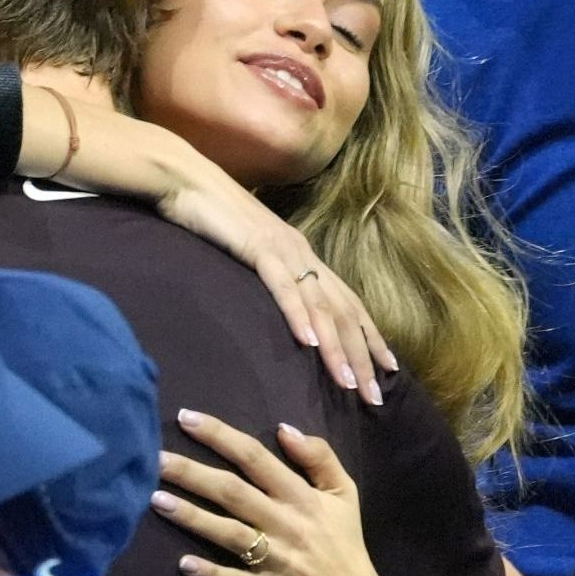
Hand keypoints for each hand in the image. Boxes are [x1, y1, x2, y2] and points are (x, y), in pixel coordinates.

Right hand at [151, 163, 394, 402]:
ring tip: (348, 383)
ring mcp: (283, 250)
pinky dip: (298, 316)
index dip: (371, 336)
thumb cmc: (212, 217)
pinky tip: (309, 342)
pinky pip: (283, 287)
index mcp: (304, 255)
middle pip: (343, 312)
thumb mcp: (250, 252)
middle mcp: (303, 253)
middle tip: (374, 397)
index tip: (388, 369)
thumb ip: (271, 274)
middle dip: (362, 357)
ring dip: (336, 347)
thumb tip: (282, 306)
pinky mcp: (257, 247)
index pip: (349, 302)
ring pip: (320, 305)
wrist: (186, 178)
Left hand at [155, 410, 393, 575]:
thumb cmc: (344, 543)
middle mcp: (285, 524)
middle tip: (152, 456)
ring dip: (191, 517)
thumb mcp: (345, 494)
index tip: (185, 417)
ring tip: (154, 500)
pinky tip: (182, 563)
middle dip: (191, 472)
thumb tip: (284, 429)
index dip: (220, 436)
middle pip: (232, 492)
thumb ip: (320, 457)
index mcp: (302, 496)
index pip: (255, 457)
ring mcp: (274, 560)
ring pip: (227, 533)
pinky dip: (209, 573)